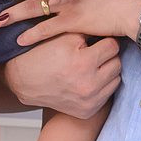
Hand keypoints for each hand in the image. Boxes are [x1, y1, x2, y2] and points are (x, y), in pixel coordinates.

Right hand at [3, 32, 120, 118]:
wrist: (23, 80)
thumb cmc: (43, 54)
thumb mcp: (65, 36)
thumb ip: (91, 31)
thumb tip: (112, 29)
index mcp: (83, 63)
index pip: (113, 46)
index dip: (105, 40)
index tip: (98, 41)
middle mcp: (89, 85)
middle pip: (117, 63)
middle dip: (107, 56)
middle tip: (94, 53)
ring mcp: (89, 102)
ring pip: (116, 80)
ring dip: (107, 72)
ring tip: (91, 66)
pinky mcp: (87, 112)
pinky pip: (107, 95)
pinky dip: (101, 86)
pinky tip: (87, 80)